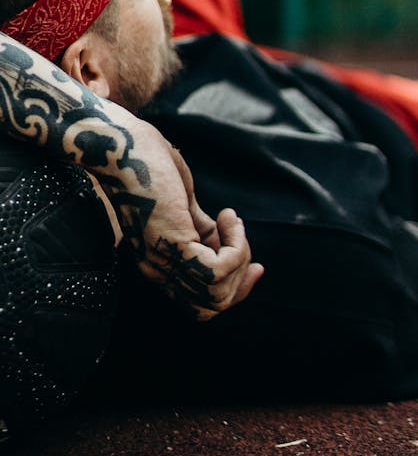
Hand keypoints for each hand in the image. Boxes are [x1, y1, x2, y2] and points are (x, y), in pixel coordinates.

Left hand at [108, 117, 263, 319]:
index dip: (235, 290)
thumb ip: (200, 227)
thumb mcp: (183, 205)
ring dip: (240, 256)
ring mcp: (165, 261)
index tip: (257, 266)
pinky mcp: (174, 246)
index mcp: (161, 265)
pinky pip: (218, 269)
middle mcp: (161, 271)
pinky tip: (227, 216)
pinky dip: (235, 244)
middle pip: (213, 306)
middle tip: (244, 240)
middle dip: (242, 279)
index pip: (202, 306)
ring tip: (231, 222)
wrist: (123, 149)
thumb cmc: (149, 169)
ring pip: (219, 293)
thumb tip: (223, 239)